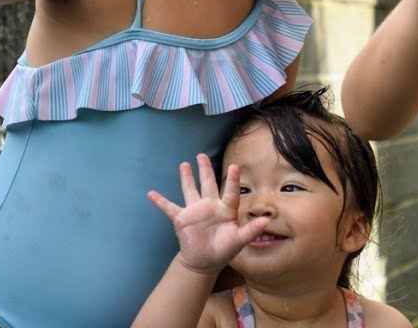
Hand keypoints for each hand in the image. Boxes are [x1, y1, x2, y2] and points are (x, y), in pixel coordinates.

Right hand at [147, 154, 268, 275]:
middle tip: (202, 155)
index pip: (230, 192)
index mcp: (226, 210)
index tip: (234, 166)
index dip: (233, 181)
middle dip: (205, 170)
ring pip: (190, 190)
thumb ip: (251, 230)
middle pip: (208, 184)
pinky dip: (160, 201)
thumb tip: (267, 221)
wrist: (205, 262)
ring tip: (184, 164)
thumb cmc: (224, 250)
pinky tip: (151, 193)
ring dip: (187, 178)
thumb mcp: (239, 240)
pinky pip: (169, 208)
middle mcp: (210, 206)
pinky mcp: (182, 219)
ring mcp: (195, 211)